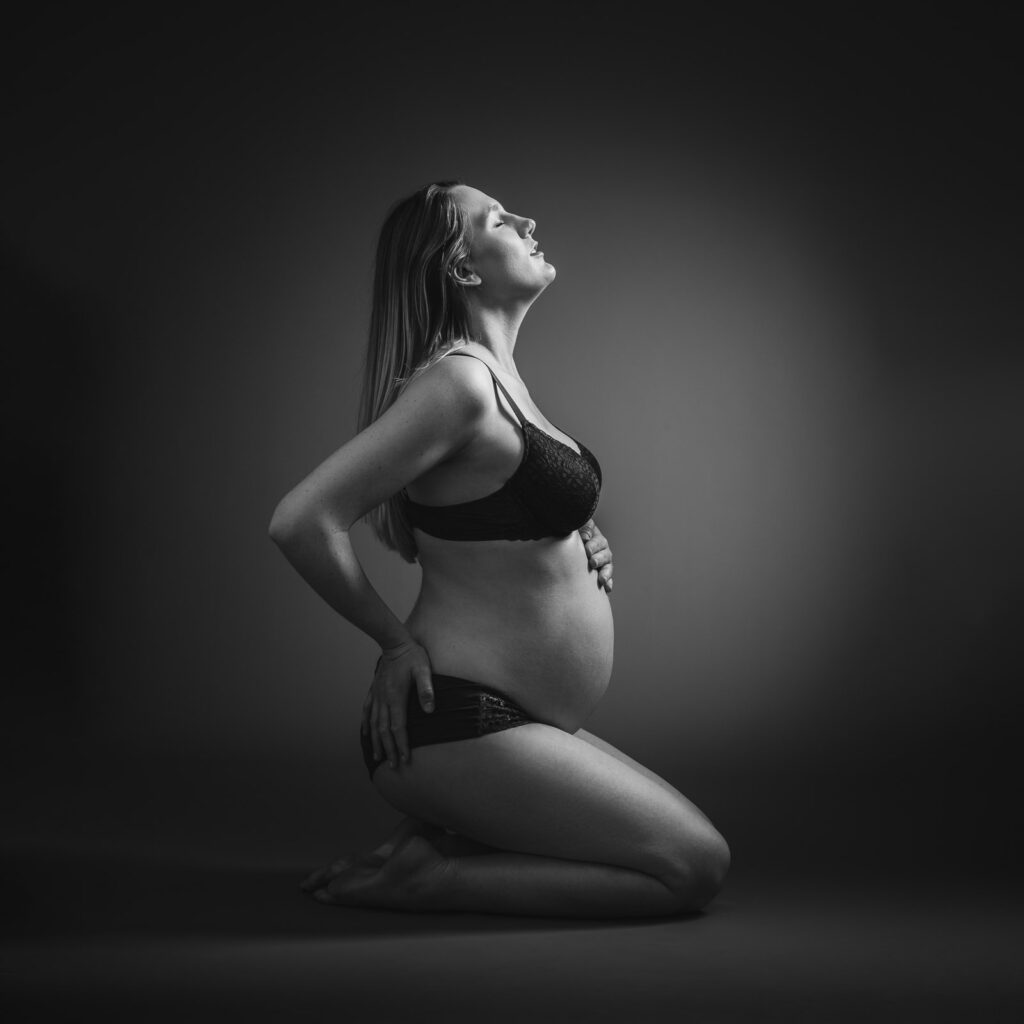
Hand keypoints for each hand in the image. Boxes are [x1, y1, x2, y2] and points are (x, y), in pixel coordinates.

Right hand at [361, 640, 433, 768]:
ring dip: (377, 742)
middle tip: (393, 766)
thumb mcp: (424, 669)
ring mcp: (377, 695)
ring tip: (379, 757)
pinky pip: (367, 711)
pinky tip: (366, 734)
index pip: (398, 727)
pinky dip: (366, 725)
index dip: (402, 745)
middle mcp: (384, 699)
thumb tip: (429, 711)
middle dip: (390, 749)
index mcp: (396, 697)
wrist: (394, 642)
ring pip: (374, 724)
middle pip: (384, 731)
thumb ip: (426, 690)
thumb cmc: (412, 655)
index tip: (404, 759)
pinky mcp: (374, 690)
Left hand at [579, 519, 612, 592]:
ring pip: (607, 567)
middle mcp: (602, 550)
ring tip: (602, 579)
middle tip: (592, 563)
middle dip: (599, 559)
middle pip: (605, 555)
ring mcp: (602, 562)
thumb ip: (585, 529)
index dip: (593, 546)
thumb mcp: (580, 527)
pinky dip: (608, 583)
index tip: (587, 551)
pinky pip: (607, 578)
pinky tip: (607, 589)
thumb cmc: (573, 534)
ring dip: (605, 573)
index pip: (598, 542)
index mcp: (597, 538)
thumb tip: (586, 538)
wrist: (568, 544)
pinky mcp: (600, 572)